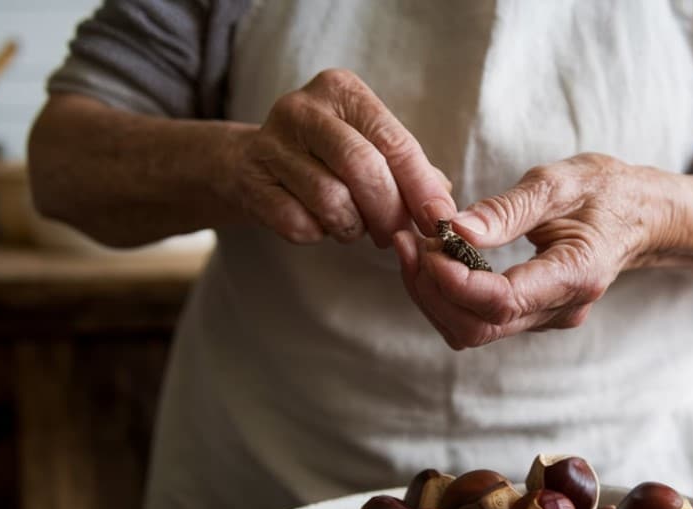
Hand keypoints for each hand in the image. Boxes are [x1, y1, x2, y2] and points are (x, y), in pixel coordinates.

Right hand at [228, 69, 453, 246]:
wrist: (249, 164)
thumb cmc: (326, 157)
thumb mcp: (369, 146)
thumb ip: (409, 170)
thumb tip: (443, 205)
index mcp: (341, 90)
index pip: (393, 140)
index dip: (421, 186)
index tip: (440, 220)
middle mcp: (303, 109)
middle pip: (362, 167)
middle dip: (389, 211)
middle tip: (397, 234)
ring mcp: (271, 145)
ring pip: (331, 200)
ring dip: (353, 226)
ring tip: (356, 226)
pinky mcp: (251, 183)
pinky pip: (300, 223)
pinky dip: (319, 233)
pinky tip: (320, 223)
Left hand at [392, 153, 655, 348]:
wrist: (640, 216)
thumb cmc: (605, 192)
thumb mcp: (561, 182)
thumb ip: (509, 209)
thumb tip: (456, 229)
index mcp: (575, 275)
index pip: (503, 301)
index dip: (455, 282)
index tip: (425, 247)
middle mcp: (560, 309)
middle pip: (478, 327)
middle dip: (431, 290)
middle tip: (407, 242)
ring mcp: (545, 318)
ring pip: (471, 330)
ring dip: (432, 295)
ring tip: (412, 246)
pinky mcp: (530, 315)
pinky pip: (477, 320)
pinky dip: (446, 295)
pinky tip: (434, 258)